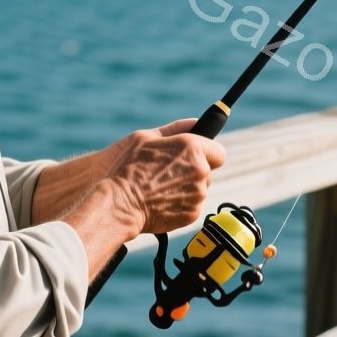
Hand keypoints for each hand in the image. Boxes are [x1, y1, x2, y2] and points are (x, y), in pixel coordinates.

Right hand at [100, 118, 225, 235]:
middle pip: (208, 171)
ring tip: (162, 188)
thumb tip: (195, 122)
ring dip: (187, 187)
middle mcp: (200, 170)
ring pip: (200, 189)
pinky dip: (181, 204)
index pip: (218, 152)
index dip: (207, 154)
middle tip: (169, 173)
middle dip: (194, 171)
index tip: (196, 157)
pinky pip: (193, 205)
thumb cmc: (127, 168)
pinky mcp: (193, 213)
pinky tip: (162, 201)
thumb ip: (176, 128)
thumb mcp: (145, 138)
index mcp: (192, 148)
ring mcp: (198, 194)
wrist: (119, 204)